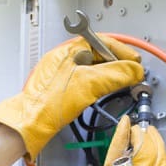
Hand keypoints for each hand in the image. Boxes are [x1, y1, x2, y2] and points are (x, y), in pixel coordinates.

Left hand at [0, 35, 143, 157]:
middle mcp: (65, 58)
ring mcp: (62, 73)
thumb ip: (115, 74)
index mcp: (69, 50)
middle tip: (132, 75)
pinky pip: (85, 80)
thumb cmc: (49, 102)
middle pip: (99, 55)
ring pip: (93, 69)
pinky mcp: (62, 87)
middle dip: (118, 65)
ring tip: (121, 84)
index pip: (103, 42)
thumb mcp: (89, 84)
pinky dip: (98, 84)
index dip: (122, 52)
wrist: (30, 123)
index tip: (135, 63)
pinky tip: (103, 92)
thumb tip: (135, 70)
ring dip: (109, 76)